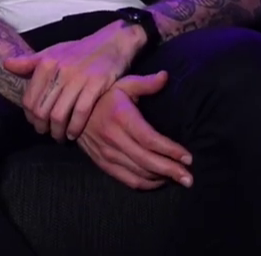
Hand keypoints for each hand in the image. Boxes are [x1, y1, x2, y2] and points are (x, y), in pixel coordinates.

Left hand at [3, 19, 145, 140]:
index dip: (30, 117)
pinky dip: (75, 128)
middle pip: (42, 110)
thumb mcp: (53, 52)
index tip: (36, 123)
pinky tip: (74, 133)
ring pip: (59, 114)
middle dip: (43, 127)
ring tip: (60, 136)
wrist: (113, 42)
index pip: (29, 99)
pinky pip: (81, 113)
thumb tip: (5, 64)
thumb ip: (29, 62)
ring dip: (58, 132)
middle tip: (47, 133)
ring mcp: (79, 77)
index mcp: (47, 62)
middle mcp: (60, 69)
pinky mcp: (97, 84)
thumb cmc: (80, 51)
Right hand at [77, 72, 192, 190]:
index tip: (188, 157)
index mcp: (121, 117)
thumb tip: (165, 77)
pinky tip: (159, 181)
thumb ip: (145, 83)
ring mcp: (106, 154)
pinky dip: (145, 184)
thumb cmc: (103, 95)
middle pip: (146, 161)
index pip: (149, 139)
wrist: (70, 111)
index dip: (170, 150)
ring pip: (138, 173)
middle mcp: (113, 138)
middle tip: (190, 178)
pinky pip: (126, 179)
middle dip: (170, 171)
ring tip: (180, 179)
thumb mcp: (122, 84)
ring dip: (160, 179)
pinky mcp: (102, 163)